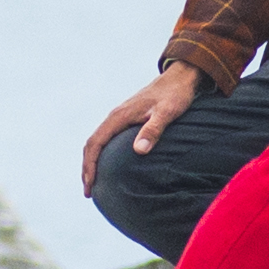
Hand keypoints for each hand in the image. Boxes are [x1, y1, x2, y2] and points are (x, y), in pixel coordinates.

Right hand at [80, 64, 202, 192]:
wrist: (180, 77)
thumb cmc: (175, 95)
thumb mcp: (167, 113)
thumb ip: (153, 130)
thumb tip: (139, 151)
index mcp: (120, 116)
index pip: (96, 143)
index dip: (90, 165)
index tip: (90, 184)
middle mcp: (116, 116)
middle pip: (92, 144)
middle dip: (87, 168)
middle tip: (89, 191)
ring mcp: (120, 116)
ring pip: (98, 141)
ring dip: (93, 161)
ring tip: (95, 182)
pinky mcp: (128, 118)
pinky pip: (107, 138)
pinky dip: (102, 153)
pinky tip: (110, 164)